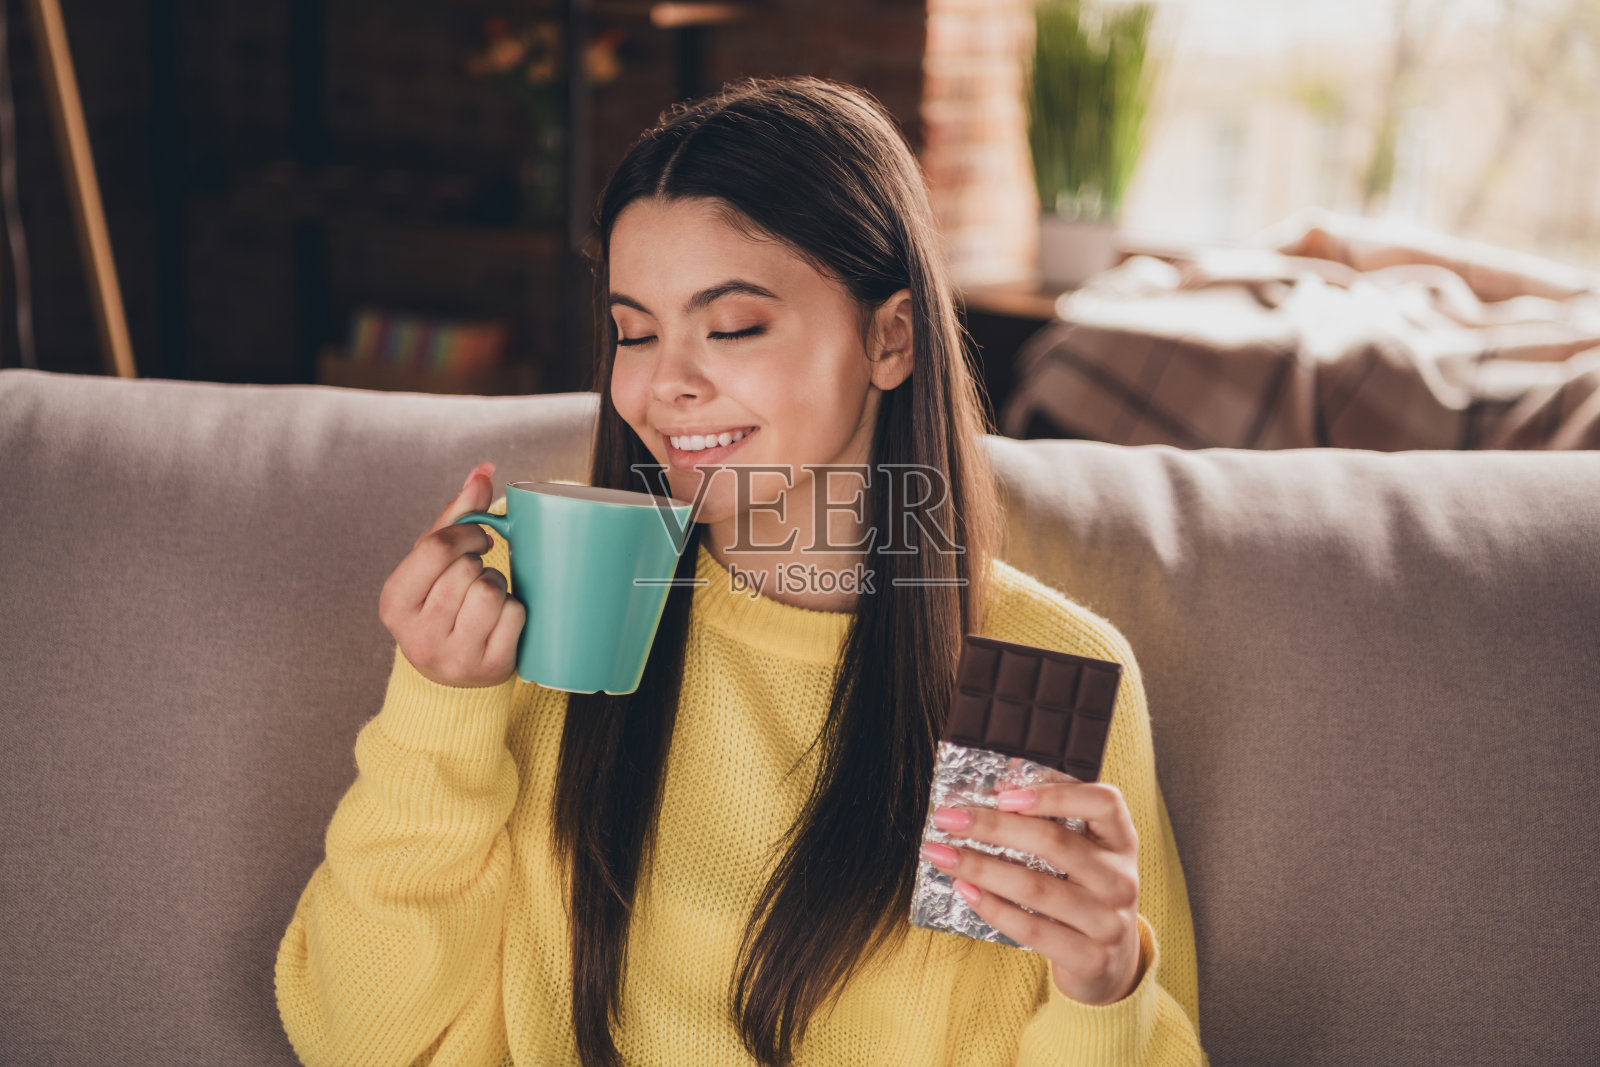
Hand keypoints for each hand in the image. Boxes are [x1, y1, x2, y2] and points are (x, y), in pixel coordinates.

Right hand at [377, 462, 525, 687]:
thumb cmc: (442, 604)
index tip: (477, 539)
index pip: (436, 548)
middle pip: (466, 570)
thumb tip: (483, 470)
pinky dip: (516, 611)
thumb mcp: (434, 563)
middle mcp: (417, 635)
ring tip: (488, 597)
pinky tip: (502, 620)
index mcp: (394, 602)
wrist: (453, 678)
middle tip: (478, 576)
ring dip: (499, 586)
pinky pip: (515, 617)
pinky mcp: (490, 669)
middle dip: (481, 565)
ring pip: (491, 592)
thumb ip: (455, 515)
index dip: (465, 535)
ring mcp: (453, 656)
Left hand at [920, 781, 1142, 1005]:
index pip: (1103, 802)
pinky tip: (963, 889)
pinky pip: (1031, 928)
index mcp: (1121, 841)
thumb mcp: (1085, 854)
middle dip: (992, 826)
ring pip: (1036, 887)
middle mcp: (1121, 878)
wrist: (1113, 964)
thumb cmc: (1086, 893)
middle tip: (948, 819)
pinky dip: (992, 907)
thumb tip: (999, 785)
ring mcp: (1108, 921)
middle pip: (1055, 842)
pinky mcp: (1090, 958)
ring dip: (980, 867)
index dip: (1055, 793)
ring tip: (942, 855)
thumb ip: (1053, 818)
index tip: (1004, 795)